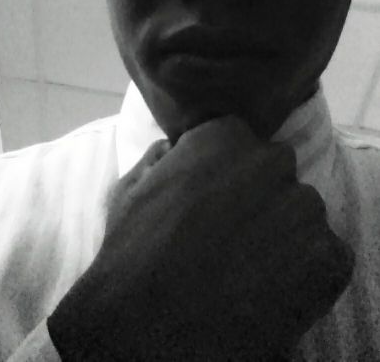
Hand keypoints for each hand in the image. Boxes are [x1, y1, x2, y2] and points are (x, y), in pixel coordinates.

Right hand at [49, 114, 354, 360]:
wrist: (148, 324)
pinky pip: (326, 256)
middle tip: (232, 241)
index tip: (215, 209)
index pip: (243, 147)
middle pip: (278, 175)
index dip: (231, 181)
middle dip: (261, 201)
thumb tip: (175, 151)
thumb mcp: (131, 189)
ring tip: (248, 272)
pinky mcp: (326, 255)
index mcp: (225, 135)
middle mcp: (271, 159)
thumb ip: (160, 159)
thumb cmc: (132, 255)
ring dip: (285, 237)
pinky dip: (306, 276)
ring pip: (304, 216)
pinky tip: (268, 293)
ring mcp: (303, 207)